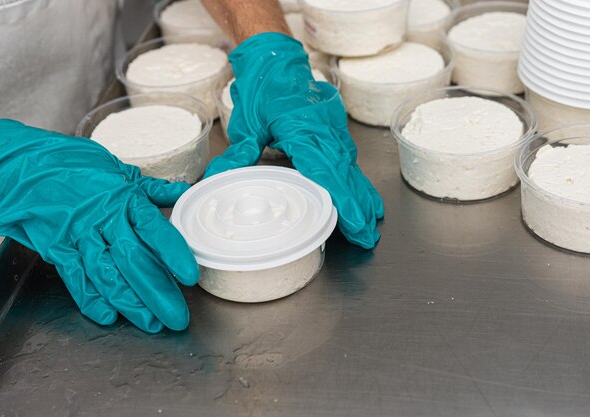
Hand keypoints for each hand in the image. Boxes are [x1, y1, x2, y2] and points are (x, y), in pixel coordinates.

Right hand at [0, 120, 198, 332]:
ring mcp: (77, 235)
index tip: (189, 275)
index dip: (172, 252)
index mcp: (123, 198)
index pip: (153, 228)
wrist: (20, 164)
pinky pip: (74, 277)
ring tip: (150, 322)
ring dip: (129, 301)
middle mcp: (101, 218)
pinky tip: (108, 315)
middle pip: (133, 259)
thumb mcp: (118, 170)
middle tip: (176, 316)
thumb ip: (152, 188)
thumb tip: (184, 190)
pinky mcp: (55, 247)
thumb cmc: (74, 165)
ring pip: (106, 273)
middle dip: (156, 291)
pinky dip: (90, 298)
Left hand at [205, 33, 383, 248]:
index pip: (328, 174)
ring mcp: (333, 131)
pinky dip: (357, 180)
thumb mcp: (248, 121)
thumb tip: (218, 176)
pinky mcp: (334, 130)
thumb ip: (240, 151)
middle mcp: (325, 133)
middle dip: (359, 208)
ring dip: (362, 196)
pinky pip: (349, 159)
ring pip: (352, 169)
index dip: (344, 201)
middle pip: (346, 176)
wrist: (277, 59)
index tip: (356, 222)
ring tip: (372, 223)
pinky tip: (364, 195)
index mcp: (305, 132)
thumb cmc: (264, 86)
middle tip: (368, 236)